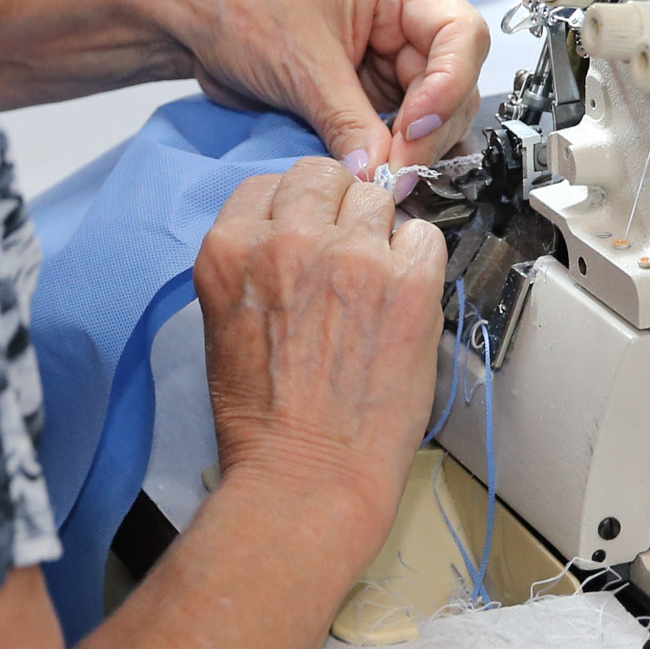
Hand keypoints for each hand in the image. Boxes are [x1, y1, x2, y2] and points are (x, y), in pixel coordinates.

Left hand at [174, 0, 489, 175]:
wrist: (195, 20)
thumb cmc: (240, 7)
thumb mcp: (301, 67)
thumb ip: (350, 124)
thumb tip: (383, 174)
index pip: (461, 34)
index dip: (449, 87)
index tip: (415, 131)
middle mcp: (405, 14)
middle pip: (454, 78)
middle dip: (428, 129)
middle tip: (396, 173)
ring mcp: (391, 51)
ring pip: (433, 108)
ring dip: (413, 147)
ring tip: (382, 177)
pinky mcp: (372, 85)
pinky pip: (400, 124)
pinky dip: (392, 150)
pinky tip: (375, 169)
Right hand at [193, 157, 448, 561]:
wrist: (305, 474)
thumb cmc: (262, 419)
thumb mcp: (224, 321)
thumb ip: (255, 262)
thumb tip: (298, 231)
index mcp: (230, 248)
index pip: (269, 184)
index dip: (294, 209)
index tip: (306, 233)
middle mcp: (287, 238)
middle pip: (323, 174)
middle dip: (336, 206)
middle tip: (344, 253)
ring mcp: (351, 255)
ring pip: (377, 197)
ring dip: (379, 232)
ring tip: (374, 285)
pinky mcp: (406, 281)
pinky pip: (425, 235)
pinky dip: (419, 261)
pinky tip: (404, 299)